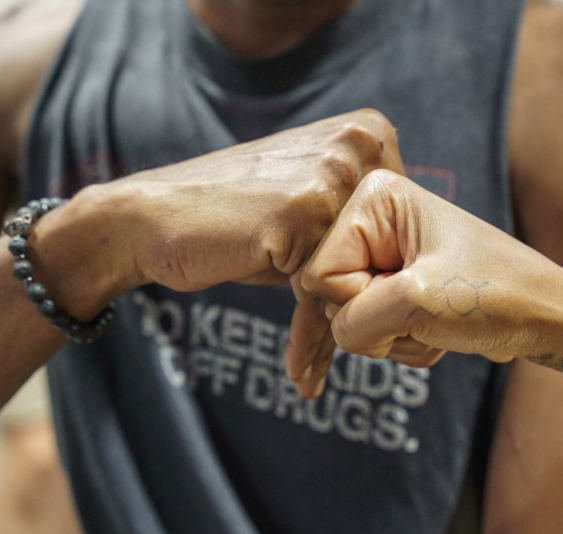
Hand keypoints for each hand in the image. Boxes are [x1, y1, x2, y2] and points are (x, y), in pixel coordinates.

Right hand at [78, 110, 402, 396]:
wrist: (156, 217)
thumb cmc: (231, 218)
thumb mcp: (306, 201)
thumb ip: (357, 210)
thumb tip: (406, 258)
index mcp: (366, 132)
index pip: (402, 226)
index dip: (381, 278)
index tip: (364, 323)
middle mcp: (357, 143)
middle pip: (382, 251)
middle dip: (361, 309)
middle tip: (350, 356)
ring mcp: (331, 175)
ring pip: (354, 276)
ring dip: (334, 333)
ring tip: (313, 373)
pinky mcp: (302, 212)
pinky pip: (323, 291)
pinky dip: (310, 335)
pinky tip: (300, 369)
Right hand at [295, 169, 562, 393]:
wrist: (545, 316)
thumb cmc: (495, 295)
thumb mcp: (417, 303)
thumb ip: (353, 322)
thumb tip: (337, 333)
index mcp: (374, 201)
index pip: (320, 273)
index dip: (358, 301)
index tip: (405, 299)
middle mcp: (372, 221)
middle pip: (330, 296)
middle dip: (375, 324)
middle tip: (422, 316)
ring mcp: (382, 253)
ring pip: (350, 318)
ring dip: (392, 337)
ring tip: (435, 323)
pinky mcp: (392, 280)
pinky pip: (370, 326)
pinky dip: (401, 342)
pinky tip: (434, 331)